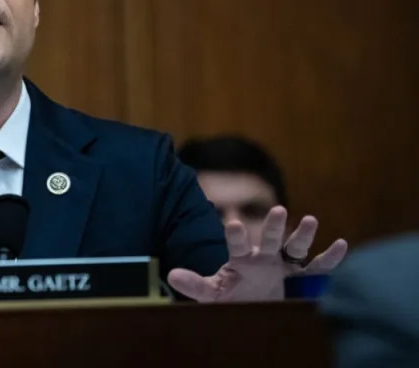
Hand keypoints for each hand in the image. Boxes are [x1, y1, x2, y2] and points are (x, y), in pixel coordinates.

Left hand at [167, 206, 347, 301]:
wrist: (249, 304)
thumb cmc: (230, 296)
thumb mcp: (212, 293)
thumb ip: (195, 285)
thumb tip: (172, 275)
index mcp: (241, 260)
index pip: (236, 245)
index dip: (235, 236)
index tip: (231, 223)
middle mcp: (264, 257)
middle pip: (270, 239)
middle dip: (274, 227)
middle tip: (279, 210)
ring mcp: (283, 264)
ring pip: (295, 248)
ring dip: (302, 236)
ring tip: (311, 219)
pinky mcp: (299, 276)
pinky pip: (317, 267)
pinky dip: (329, 258)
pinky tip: (341, 244)